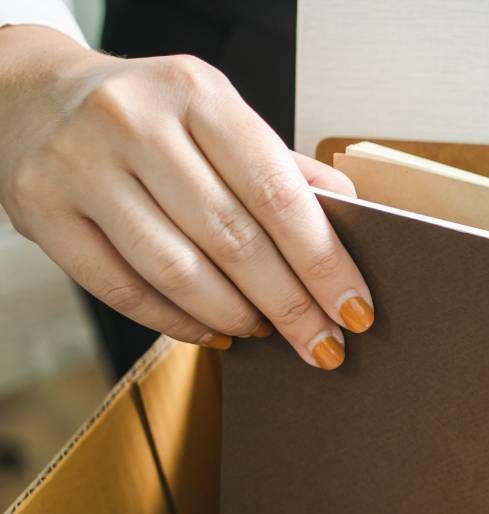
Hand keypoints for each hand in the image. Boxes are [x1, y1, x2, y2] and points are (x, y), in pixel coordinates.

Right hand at [0, 26, 370, 367]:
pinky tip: (213, 333)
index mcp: (196, 93)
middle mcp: (135, 122)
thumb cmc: (149, 116)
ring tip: (266, 333)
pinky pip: (123, 289)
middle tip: (325, 346)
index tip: (356, 310)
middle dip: (290, 306)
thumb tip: (353, 218)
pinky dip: (178, 322)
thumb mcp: (217, 116)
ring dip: (236, 317)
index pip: (278, 193)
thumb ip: (281, 167)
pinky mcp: (44, 211)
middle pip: (233, 239)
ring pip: (178, 270)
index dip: (324, 262)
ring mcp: (82, 166)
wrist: (33, 96)